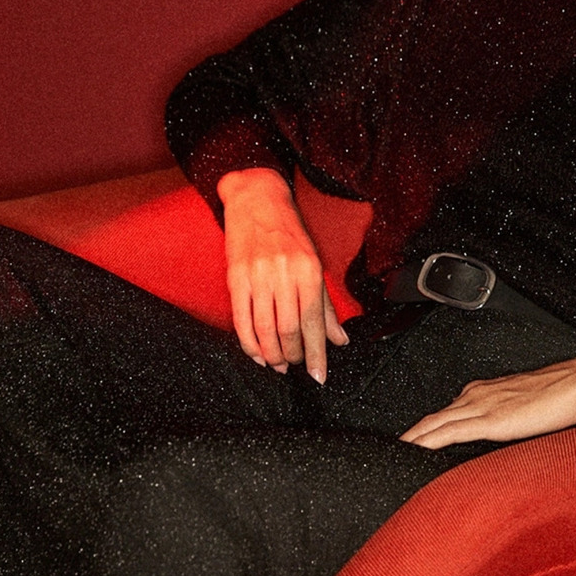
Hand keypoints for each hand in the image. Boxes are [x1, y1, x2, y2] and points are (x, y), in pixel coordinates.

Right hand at [218, 168, 349, 381]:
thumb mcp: (315, 263)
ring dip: (272, 354)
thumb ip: (326, 305)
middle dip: (293, 356)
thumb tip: (339, 339)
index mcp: (308, 271)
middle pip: (289, 330)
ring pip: (264, 329)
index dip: (316, 354)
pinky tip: (257, 354)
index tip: (318, 377)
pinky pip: (241, 319)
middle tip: (295, 365)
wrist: (257, 199)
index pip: (314, 323)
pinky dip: (249, 343)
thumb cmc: (290, 232)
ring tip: (278, 364)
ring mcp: (257, 276)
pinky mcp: (236, 278)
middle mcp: (284, 274)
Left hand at [400, 348, 575, 449]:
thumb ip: (508, 420)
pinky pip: (448, 432)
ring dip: (411, 440)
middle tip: (387, 453)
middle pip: (431, 420)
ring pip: (433, 425)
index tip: (408, 445)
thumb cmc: (564, 394)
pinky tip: (413, 450)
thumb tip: (501, 437)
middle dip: (409, 437)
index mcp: (484, 393)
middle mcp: (476, 395)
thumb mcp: (527, 409)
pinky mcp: (491, 419)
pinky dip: (426, 442)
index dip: (423, 431)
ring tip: (391, 455)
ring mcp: (481, 406)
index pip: (443, 416)